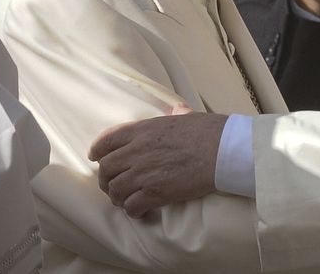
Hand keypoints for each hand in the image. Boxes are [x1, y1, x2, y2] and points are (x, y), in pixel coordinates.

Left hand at [88, 103, 227, 217]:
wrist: (223, 150)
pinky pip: (131, 206)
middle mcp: (137, 151)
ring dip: (118, 197)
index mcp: (142, 130)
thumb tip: (178, 109)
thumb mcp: (187, 116)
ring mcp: (144, 173)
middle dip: (105, 179)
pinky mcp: (155, 193)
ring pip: (115, 190)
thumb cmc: (209, 131)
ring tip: (126, 201)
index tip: (96, 157)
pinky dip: (133, 211)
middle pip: (106, 169)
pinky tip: (140, 211)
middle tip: (112, 185)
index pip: (107, 140)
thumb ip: (176, 113)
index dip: (97, 151)